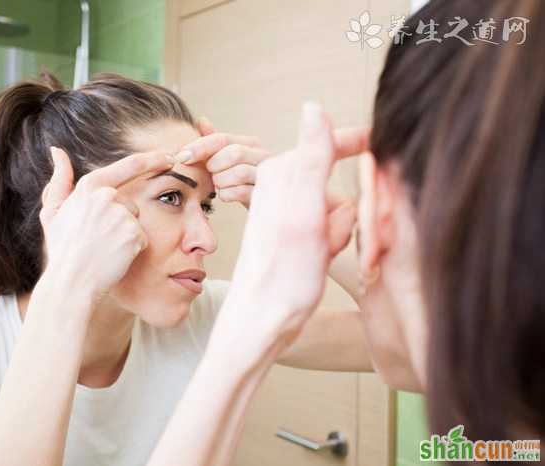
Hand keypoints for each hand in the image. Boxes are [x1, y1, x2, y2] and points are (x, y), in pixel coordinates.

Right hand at [39, 147, 174, 300]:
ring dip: (125, 236)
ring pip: (136, 222)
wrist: (71, 282)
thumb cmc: (62, 250)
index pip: (130, 165)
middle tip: (99, 242)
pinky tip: (114, 257)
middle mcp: (107, 195)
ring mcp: (121, 214)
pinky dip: (132, 249)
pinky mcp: (134, 233)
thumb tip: (57, 152)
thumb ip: (59, 180)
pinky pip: (141, 238)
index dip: (154, 159)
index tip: (170, 157)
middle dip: (122, 222)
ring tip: (104, 249)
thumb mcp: (53, 212)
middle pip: (130, 204)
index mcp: (89, 186)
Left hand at [177, 119, 269, 208]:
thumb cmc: (239, 182)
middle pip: (234, 153)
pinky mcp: (265, 194)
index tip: (182, 157)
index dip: (200, 147)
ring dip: (221, 181)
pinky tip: (225, 195)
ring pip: (239, 172)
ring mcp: (267, 175)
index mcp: (251, 144)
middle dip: (215, 166)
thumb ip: (213, 143)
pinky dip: (228, 194)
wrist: (260, 204)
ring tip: (219, 185)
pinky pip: (242, 192)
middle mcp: (263, 155)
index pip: (222, 139)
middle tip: (211, 175)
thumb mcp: (225, 161)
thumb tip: (201, 120)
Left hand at [209, 104, 367, 361]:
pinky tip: (316, 260)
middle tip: (327, 241)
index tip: (383, 150)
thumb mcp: (304, 211)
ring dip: (338, 233)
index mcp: (284, 173)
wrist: (262, 318)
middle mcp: (282, 187)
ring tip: (319, 254)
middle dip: (344, 215)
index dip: (361, 148)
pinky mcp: (293, 232)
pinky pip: (330, 229)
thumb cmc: (283, 273)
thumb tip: (313, 106)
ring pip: (338, 209)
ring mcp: (288, 210)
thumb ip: (313, 157)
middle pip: (338, 182)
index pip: (330, 144)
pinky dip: (331, 245)